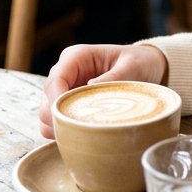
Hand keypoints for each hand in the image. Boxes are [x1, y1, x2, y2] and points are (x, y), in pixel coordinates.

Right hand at [38, 42, 168, 137]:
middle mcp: (65, 72)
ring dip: (60, 128)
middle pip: (46, 101)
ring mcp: (64, 88)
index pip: (55, 81)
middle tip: (81, 133)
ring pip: (47, 115)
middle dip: (58, 120)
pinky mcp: (68, 104)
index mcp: (76, 57)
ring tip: (86, 133)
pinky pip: (55, 123)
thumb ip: (113, 76)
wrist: (145, 66)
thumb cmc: (139, 62)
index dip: (57, 103)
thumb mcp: (132, 66)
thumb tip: (90, 87)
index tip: (70, 121)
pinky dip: (64, 131)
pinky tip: (83, 134)